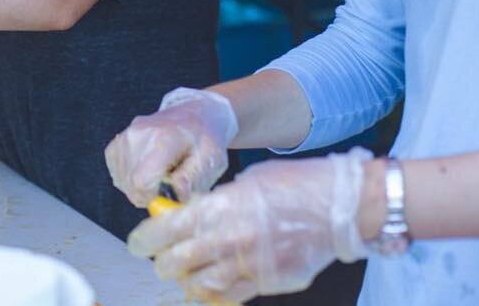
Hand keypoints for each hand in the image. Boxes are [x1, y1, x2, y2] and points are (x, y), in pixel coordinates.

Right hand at [106, 88, 237, 204]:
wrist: (195, 113)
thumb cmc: (205, 140)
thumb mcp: (211, 160)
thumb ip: (194, 178)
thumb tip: (177, 194)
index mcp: (164, 139)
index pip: (142, 181)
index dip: (152, 198)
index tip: (167, 198)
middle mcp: (139, 134)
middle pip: (130, 183)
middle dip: (148, 195)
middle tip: (167, 187)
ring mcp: (127, 135)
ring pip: (121, 179)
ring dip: (139, 187)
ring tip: (160, 176)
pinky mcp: (119, 140)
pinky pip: (116, 170)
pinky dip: (129, 178)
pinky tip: (146, 172)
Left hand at [127, 148, 370, 302]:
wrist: (339, 207)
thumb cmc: (293, 186)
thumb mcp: (245, 184)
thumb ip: (216, 204)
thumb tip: (188, 217)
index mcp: (220, 208)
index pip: (167, 230)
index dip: (145, 240)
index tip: (138, 244)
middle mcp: (229, 239)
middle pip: (178, 262)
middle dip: (164, 263)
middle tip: (163, 260)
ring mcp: (249, 264)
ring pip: (200, 286)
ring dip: (187, 283)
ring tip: (184, 277)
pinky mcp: (267, 283)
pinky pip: (230, 297)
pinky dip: (214, 296)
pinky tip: (209, 290)